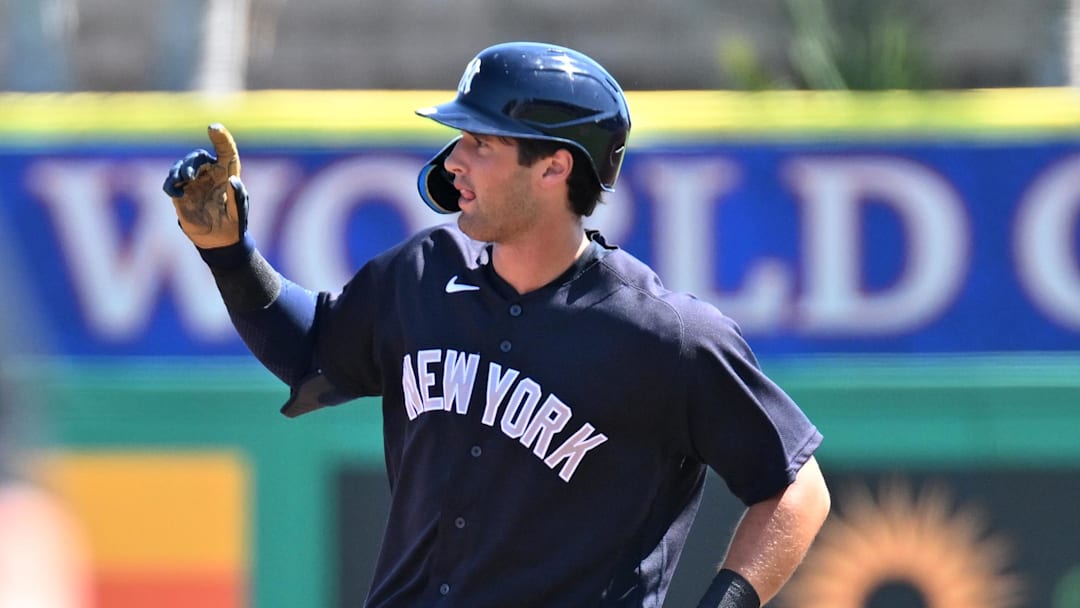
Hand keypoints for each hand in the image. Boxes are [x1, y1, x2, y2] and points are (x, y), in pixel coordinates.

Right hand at [163, 123, 247, 248]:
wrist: (219, 241)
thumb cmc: (233, 224)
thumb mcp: (239, 213)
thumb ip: (238, 197)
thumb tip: (232, 179)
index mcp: (227, 174)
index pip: (225, 150)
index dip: (221, 137)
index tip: (213, 127)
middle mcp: (209, 174)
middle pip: (198, 156)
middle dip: (191, 161)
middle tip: (190, 175)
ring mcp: (193, 183)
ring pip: (181, 167)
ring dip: (180, 170)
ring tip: (184, 181)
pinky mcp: (181, 194)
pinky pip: (171, 184)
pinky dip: (171, 185)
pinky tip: (177, 193)